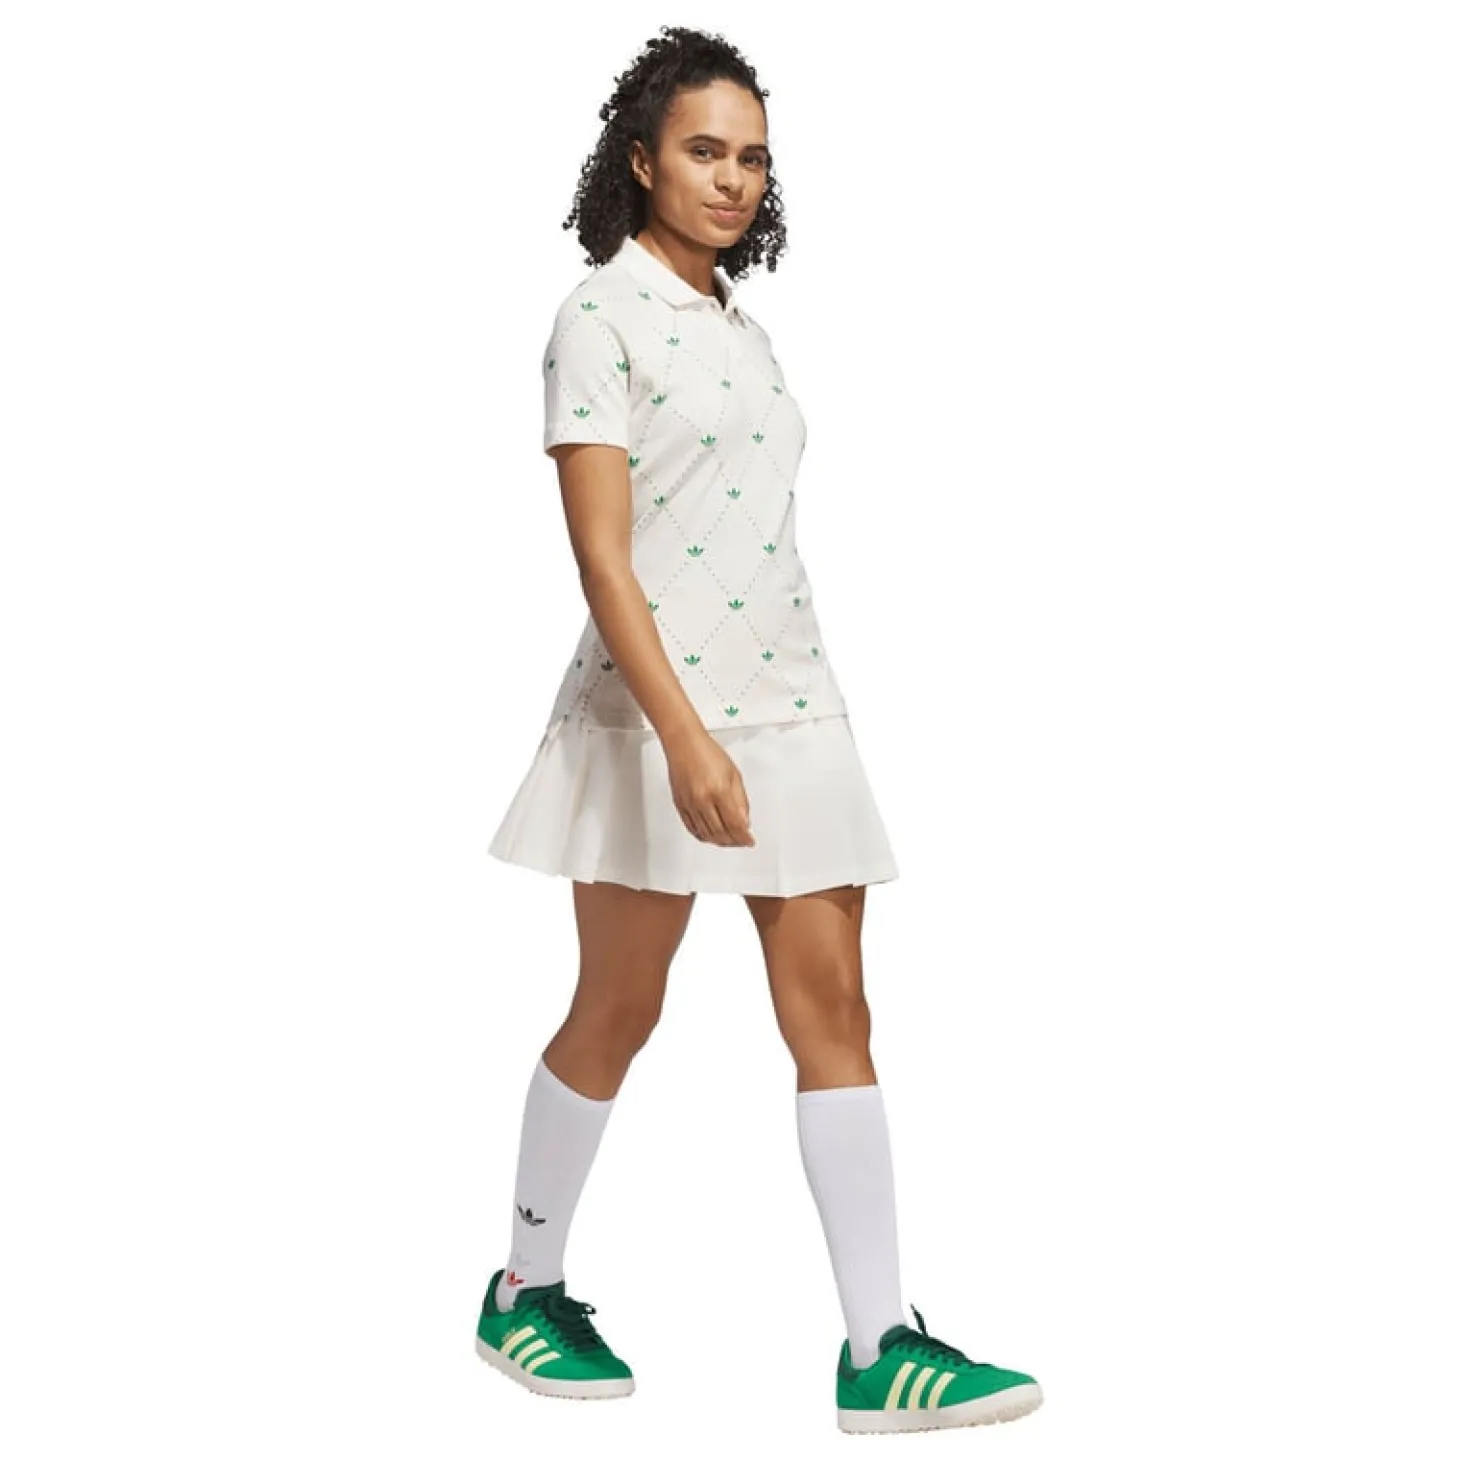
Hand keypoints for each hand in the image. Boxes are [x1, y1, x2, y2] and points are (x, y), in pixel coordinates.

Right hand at [663, 730, 754, 847]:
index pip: (735, 824)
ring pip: (706, 834)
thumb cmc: (707, 752)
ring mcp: (690, 804)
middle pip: (720, 832)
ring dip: (720, 841)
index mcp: (719, 791)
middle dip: (734, 841)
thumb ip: (741, 800)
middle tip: (741, 842)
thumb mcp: (734, 774)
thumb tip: (745, 821)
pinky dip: (704, 836)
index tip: (749, 841)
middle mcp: (702, 800)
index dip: (744, 837)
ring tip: (729, 841)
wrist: (683, 744)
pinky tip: (711, 836)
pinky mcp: (680, 805)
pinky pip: (692, 829)